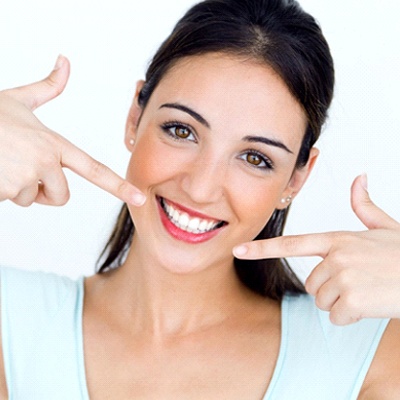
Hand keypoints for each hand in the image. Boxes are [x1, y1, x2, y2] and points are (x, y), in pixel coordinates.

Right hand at [0, 55, 145, 206]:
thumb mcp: (18, 99)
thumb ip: (47, 87)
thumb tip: (65, 60)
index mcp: (54, 143)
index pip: (94, 169)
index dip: (119, 186)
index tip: (140, 198)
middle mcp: (45, 161)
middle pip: (61, 196)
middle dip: (43, 191)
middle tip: (20, 167)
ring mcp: (25, 176)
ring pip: (31, 199)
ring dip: (16, 188)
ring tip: (2, 162)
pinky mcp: (6, 189)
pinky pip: (9, 201)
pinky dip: (0, 190)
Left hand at [233, 175, 399, 324]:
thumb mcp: (385, 227)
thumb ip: (365, 206)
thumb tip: (359, 177)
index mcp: (338, 238)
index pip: (292, 243)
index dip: (263, 247)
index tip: (238, 250)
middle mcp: (336, 255)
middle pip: (311, 284)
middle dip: (331, 289)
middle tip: (359, 282)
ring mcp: (344, 275)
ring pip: (322, 301)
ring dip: (341, 302)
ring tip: (366, 290)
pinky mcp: (354, 298)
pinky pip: (336, 317)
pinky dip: (351, 317)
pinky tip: (371, 305)